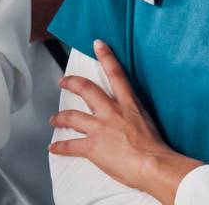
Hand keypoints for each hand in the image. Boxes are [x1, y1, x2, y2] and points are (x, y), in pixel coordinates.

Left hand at [50, 40, 201, 204]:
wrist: (152, 164)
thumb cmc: (155, 148)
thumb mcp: (148, 121)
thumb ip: (136, 114)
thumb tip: (133, 116)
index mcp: (129, 104)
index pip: (116, 73)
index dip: (106, 56)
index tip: (98, 44)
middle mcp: (112, 112)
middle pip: (87, 90)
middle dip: (72, 83)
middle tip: (64, 81)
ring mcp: (100, 128)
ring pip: (72, 116)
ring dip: (59, 117)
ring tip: (53, 119)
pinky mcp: (93, 146)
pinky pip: (70, 145)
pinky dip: (59, 147)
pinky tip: (53, 148)